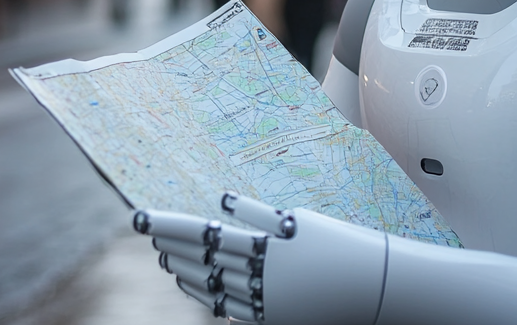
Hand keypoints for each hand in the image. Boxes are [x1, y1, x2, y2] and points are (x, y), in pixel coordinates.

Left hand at [132, 193, 386, 324]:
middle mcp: (260, 278)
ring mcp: (264, 304)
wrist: (377, 288)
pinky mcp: (272, 320)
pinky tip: (191, 285)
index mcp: (265, 247)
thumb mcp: (300, 222)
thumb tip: (223, 203)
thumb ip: (259, 215)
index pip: (203, 233)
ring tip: (164, 258)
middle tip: (149, 233)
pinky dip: (206, 296)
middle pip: (201, 260)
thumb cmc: (341, 245)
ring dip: (184, 272)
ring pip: (210, 287)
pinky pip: (228, 308)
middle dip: (171, 246)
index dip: (168, 225)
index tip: (139, 216)